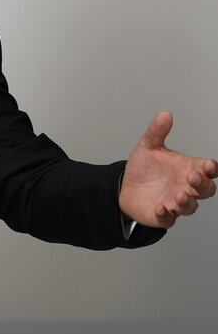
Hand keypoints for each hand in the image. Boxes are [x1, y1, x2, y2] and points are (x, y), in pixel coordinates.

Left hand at [119, 111, 216, 228]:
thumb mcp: (148, 146)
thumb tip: (164, 114)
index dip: (211, 168)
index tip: (207, 165)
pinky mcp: (162, 215)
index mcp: (188, 169)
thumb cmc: (144, 168)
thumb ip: (157, 132)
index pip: (208, 170)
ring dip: (187, 202)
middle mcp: (186, 187)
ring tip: (179, 194)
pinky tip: (161, 208)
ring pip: (190, 207)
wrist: (124, 185)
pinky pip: (168, 219)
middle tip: (193, 177)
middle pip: (206, 190)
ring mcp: (175, 202)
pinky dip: (166, 215)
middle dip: (203, 185)